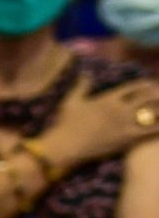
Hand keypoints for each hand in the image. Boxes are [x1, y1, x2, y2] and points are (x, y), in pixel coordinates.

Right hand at [37, 70, 158, 172]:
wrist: (67, 145)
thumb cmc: (67, 123)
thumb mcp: (72, 101)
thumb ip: (81, 86)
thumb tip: (86, 72)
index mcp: (109, 98)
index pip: (133, 88)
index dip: (144, 85)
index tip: (151, 84)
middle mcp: (121, 109)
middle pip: (146, 99)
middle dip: (156, 96)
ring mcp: (125, 123)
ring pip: (151, 115)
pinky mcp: (127, 138)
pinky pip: (148, 132)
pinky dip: (158, 128)